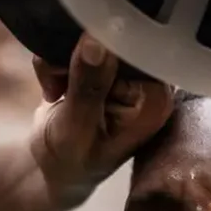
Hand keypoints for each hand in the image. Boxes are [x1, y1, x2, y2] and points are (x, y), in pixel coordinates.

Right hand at [29, 33, 173, 208]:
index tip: (75, 71)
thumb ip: (88, 86)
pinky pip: (79, 46)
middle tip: (59, 85)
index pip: (136, 51)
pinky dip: (57, 62)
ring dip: (61, 60)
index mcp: (156, 101)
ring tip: (56, 90)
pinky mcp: (107, 71)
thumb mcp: (77, 127)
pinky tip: (55, 88)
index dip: (102, 51)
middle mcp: (150, 86)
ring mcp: (128, 78)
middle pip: (114, 42)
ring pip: (92, 40)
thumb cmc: (72, 160)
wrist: (54, 169)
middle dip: (76, 57)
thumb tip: (96, 41)